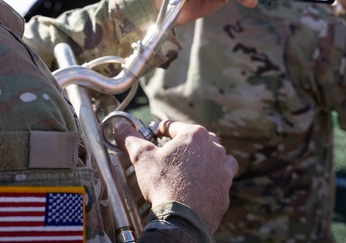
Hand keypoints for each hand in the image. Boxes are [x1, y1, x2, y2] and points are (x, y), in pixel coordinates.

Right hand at [113, 119, 236, 233]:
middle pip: (197, 138)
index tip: (154, 135)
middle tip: (170, 152)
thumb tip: (120, 126)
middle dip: (184, 143)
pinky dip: (213, 176)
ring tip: (190, 166)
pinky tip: (202, 182)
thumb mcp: (142, 158)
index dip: (160, 130)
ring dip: (204, 156)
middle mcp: (214, 148)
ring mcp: (223, 168)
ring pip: (215, 155)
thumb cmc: (164, 185)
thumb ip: (131, 138)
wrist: (183, 219)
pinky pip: (222, 176)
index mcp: (194, 135)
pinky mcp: (225, 187)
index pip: (174, 126)